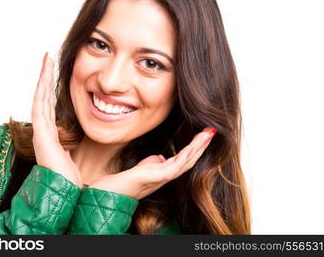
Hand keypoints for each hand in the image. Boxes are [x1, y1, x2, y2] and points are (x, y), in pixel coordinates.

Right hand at [31, 52, 82, 187]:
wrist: (63, 195)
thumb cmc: (72, 179)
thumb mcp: (79, 154)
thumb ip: (80, 141)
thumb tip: (93, 132)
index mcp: (53, 135)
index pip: (50, 106)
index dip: (51, 89)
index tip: (54, 74)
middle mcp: (44, 130)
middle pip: (43, 98)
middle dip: (45, 78)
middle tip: (48, 59)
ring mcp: (41, 131)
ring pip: (40, 97)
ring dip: (43, 77)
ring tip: (46, 59)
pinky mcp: (41, 133)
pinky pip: (40, 105)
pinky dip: (42, 88)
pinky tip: (45, 74)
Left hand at [88, 127, 215, 199]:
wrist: (111, 193)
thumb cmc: (125, 181)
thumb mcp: (142, 168)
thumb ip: (152, 162)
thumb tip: (161, 157)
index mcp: (164, 173)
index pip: (184, 159)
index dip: (194, 148)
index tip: (203, 135)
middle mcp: (167, 176)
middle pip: (189, 159)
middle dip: (201, 145)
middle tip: (212, 131)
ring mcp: (163, 177)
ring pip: (186, 161)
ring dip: (198, 147)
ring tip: (208, 134)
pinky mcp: (158, 177)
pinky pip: (177, 165)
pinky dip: (186, 154)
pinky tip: (192, 146)